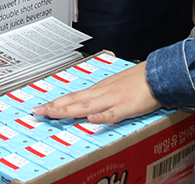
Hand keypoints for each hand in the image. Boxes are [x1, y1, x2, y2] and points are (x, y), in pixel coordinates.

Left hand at [32, 65, 161, 122]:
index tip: (42, 107)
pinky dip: (101, 117)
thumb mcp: (116, 86)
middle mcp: (102, 93)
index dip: (57, 103)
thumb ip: (103, 97)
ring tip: (53, 114)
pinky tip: (91, 120)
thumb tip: (89, 107)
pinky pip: (112, 113)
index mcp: (99, 89)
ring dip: (69, 111)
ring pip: (87, 106)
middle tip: (38, 111)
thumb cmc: (138, 81)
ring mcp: (113, 100)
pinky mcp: (127, 107)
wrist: (157, 74)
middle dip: (55, 107)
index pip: (73, 97)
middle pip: (75, 100)